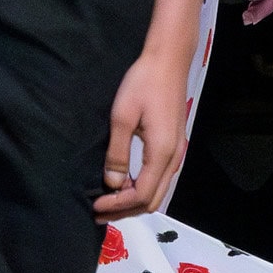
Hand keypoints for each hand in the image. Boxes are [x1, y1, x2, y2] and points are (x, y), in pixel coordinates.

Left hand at [96, 45, 189, 219]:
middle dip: (125, 210)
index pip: (141, 194)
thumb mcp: (122, 117)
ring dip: (133, 201)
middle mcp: (174, 158)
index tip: (95, 204)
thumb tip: (112, 183)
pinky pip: (160, 178)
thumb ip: (117, 153)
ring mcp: (177, 152)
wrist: (168, 61)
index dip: (118, 205)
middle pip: (152, 200)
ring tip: (108, 200)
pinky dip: (142, 188)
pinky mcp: (174, 145)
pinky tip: (124, 183)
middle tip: (99, 211)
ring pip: (157, 191)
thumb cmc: (144, 83)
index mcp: (162, 153)